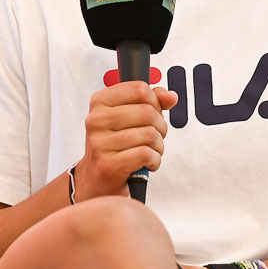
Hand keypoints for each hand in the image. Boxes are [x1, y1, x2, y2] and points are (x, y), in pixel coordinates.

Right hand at [76, 81, 178, 199]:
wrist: (97, 179)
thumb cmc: (117, 145)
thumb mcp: (131, 117)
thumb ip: (152, 102)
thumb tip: (171, 97)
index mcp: (100, 102)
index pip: (140, 89)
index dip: (155, 102)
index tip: (152, 114)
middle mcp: (96, 120)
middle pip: (148, 112)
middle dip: (160, 127)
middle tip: (154, 137)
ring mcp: (99, 142)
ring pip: (150, 134)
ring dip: (158, 146)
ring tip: (149, 152)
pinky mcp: (108, 164)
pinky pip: (146, 154)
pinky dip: (154, 160)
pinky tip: (146, 164)